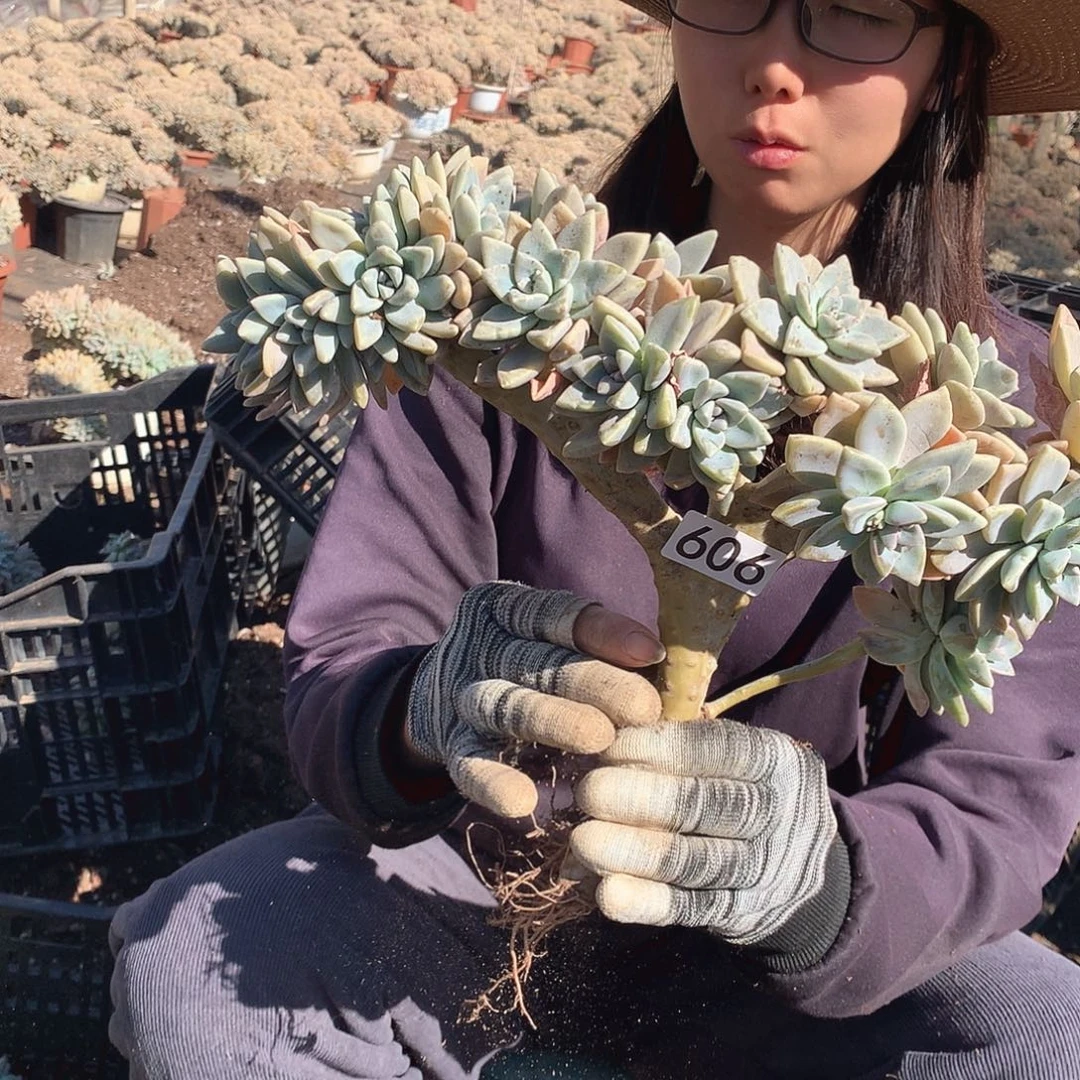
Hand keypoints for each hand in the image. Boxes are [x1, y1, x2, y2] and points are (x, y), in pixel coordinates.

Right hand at [405, 581, 664, 818]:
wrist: (437, 697)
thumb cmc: (527, 666)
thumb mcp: (553, 644)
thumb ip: (601, 650)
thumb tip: (669, 668)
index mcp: (507, 609)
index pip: (555, 613)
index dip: (603, 631)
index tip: (651, 652)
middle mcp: (481, 644)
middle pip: (538, 660)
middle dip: (592, 682)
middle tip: (643, 707)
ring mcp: (462, 695)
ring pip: (505, 705)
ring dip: (551, 720)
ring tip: (599, 739)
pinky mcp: (450, 745)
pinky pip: (469, 763)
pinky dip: (494, 782)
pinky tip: (523, 803)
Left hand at [570, 719, 846, 956]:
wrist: (802, 866)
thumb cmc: (742, 787)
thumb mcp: (734, 757)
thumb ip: (679, 746)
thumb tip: (604, 740)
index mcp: (777, 761)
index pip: (720, 749)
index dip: (660, 748)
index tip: (609, 748)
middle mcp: (778, 815)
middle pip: (705, 805)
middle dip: (640, 798)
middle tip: (588, 792)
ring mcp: (763, 871)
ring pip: (694, 861)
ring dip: (633, 852)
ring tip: (582, 842)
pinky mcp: (741, 914)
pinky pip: (689, 908)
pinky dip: (646, 902)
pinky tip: (606, 894)